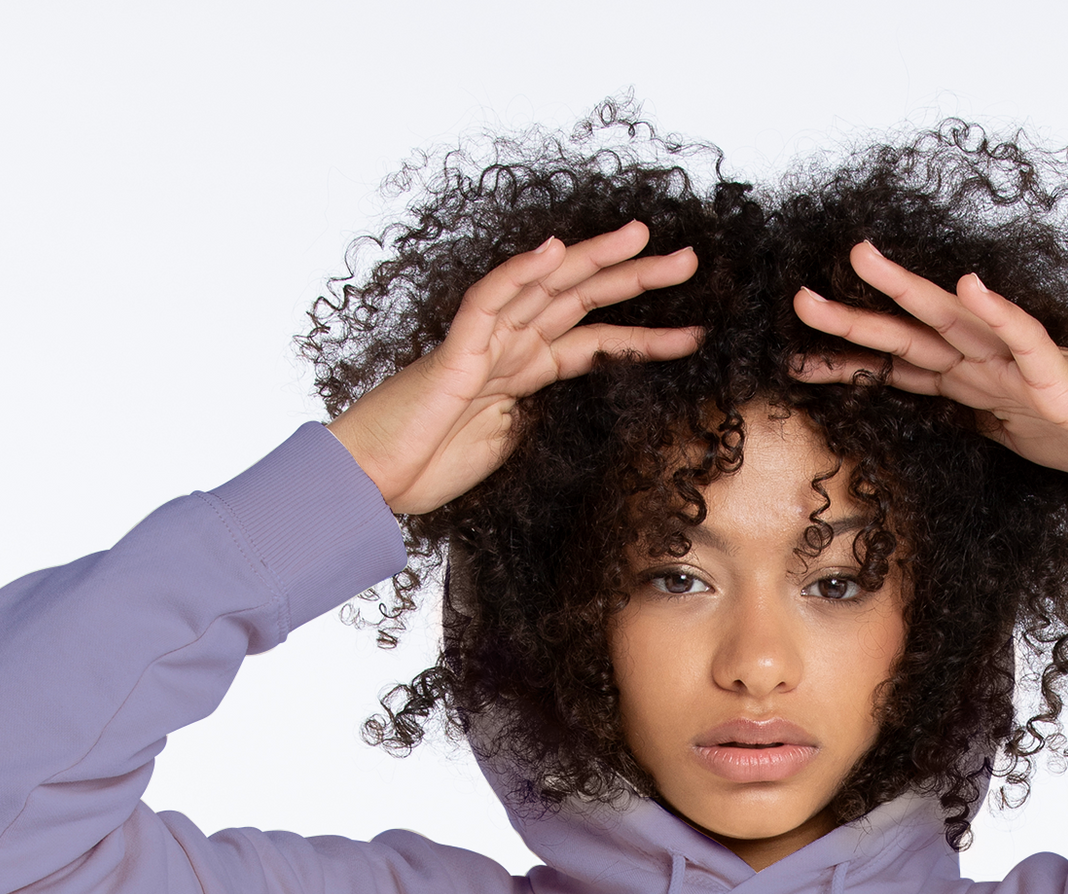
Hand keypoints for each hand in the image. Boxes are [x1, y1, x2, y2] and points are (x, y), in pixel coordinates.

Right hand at [330, 223, 700, 515]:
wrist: (372, 482)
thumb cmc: (426, 466)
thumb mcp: (505, 448)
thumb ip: (537, 422)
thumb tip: (570, 416)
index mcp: (523, 373)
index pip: (595, 344)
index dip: (646, 336)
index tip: (695, 333)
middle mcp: (507, 348)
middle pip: (580, 301)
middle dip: (635, 278)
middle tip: (690, 261)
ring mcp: (481, 346)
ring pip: (544, 288)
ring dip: (593, 260)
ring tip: (641, 237)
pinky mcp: (454, 355)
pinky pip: (489, 302)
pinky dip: (520, 274)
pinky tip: (553, 250)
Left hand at [792, 240, 1067, 482]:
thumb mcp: (1019, 438)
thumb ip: (983, 423)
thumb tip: (954, 422)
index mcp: (976, 388)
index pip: (900, 372)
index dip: (849, 365)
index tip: (796, 362)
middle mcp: (990, 370)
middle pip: (911, 340)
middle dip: (853, 322)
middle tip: (798, 301)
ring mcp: (1021, 371)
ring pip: (955, 324)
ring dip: (908, 292)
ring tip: (862, 260)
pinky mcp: (1059, 382)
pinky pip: (1024, 342)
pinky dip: (996, 314)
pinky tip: (967, 285)